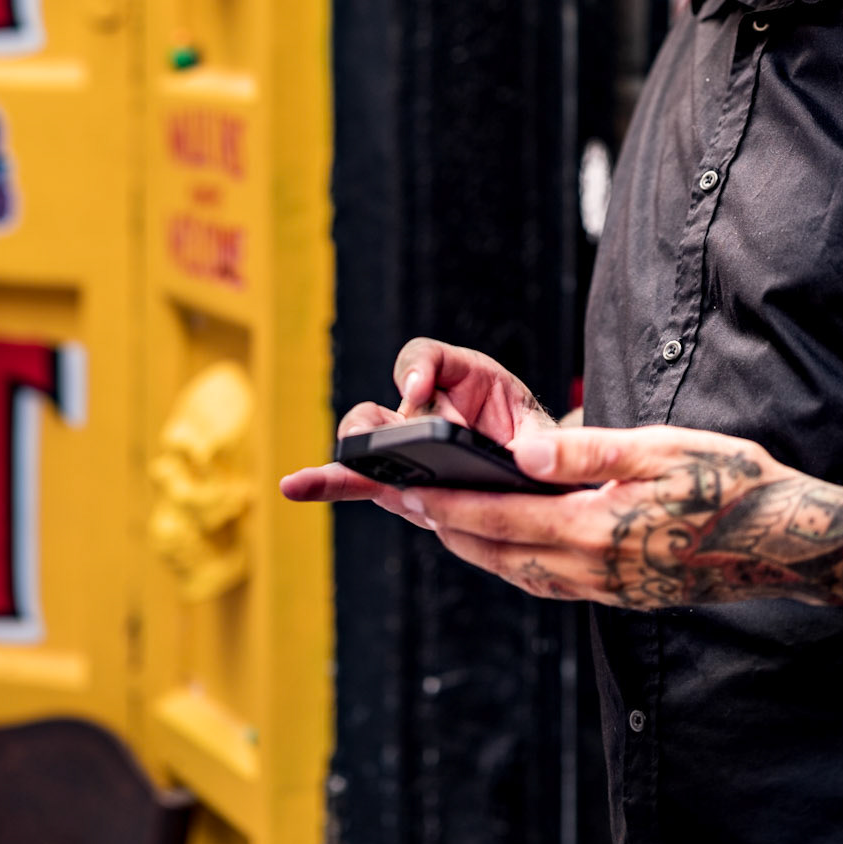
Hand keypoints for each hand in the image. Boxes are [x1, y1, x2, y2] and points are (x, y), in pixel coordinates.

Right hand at [279, 338, 555, 530]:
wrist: (541, 477)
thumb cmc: (540, 447)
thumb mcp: (546, 433)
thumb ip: (538, 441)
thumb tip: (520, 456)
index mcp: (465, 381)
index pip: (429, 357)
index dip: (415, 369)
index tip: (414, 393)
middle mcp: (428, 408)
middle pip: (387, 403)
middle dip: (379, 424)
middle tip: (390, 444)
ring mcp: (408, 446)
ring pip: (366, 436)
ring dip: (355, 451)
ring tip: (337, 468)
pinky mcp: (398, 482)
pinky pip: (360, 479)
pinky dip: (328, 481)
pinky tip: (296, 486)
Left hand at [399, 423, 786, 605]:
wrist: (785, 544)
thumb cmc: (731, 485)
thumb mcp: (662, 450)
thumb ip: (588, 453)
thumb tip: (521, 450)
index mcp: (594, 530)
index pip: (499, 517)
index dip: (446, 503)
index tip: (405, 487)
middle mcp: (591, 570)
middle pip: (496, 553)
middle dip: (444, 526)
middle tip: (401, 501)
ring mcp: (606, 589)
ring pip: (518, 572)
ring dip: (474, 547)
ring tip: (438, 521)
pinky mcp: (620, 594)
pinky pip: (548, 582)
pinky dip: (512, 562)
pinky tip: (507, 546)